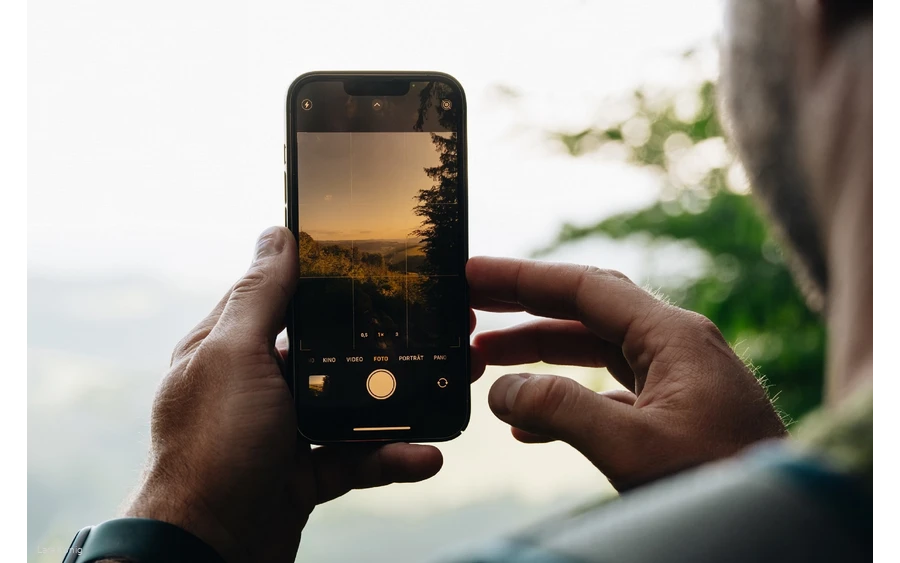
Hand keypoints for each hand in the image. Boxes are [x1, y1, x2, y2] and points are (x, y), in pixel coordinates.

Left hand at [125, 227, 442, 562]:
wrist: (207, 550)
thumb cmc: (211, 449)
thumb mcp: (234, 356)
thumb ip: (260, 298)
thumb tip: (276, 234)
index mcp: (232, 348)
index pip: (283, 297)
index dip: (328, 279)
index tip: (382, 265)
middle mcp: (256, 384)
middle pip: (329, 351)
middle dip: (382, 344)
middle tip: (435, 330)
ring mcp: (282, 431)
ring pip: (352, 405)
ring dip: (399, 404)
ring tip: (448, 388)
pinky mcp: (304, 473)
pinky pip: (357, 457)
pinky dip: (391, 457)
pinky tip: (424, 455)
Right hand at [467, 257, 786, 490]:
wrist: (780, 532)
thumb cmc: (722, 483)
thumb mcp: (632, 448)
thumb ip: (560, 412)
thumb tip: (501, 391)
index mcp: (672, 335)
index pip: (583, 287)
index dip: (522, 278)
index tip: (473, 274)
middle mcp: (674, 346)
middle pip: (584, 312)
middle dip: (524, 311)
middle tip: (470, 307)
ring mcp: (676, 380)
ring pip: (592, 352)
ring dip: (539, 356)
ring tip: (484, 361)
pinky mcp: (674, 414)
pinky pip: (607, 394)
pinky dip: (564, 401)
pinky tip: (528, 425)